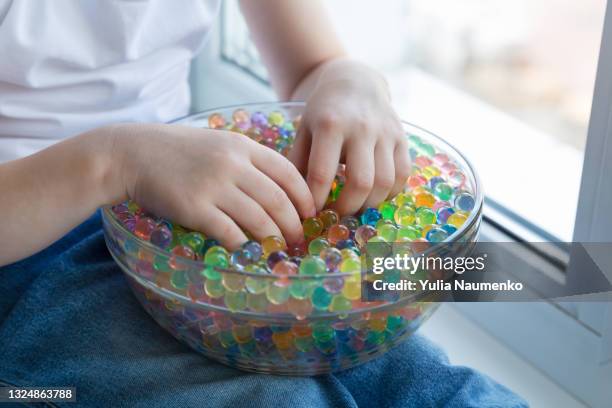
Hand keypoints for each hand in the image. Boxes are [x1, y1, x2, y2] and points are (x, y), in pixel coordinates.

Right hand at [110, 124, 314, 248]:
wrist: (132, 153)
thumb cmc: (176, 151)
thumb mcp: (217, 143)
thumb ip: (246, 160)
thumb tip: (276, 187)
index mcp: (242, 146)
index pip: (288, 172)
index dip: (304, 196)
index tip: (310, 213)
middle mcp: (232, 164)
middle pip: (279, 199)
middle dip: (294, 224)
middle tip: (298, 239)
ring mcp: (214, 185)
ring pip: (259, 219)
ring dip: (274, 239)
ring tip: (279, 249)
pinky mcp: (195, 207)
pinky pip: (230, 233)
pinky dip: (244, 246)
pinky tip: (249, 253)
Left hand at [288, 59, 409, 214]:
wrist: (355, 83)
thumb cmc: (324, 111)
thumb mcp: (304, 130)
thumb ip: (298, 163)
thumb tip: (294, 200)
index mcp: (330, 124)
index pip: (322, 174)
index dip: (316, 200)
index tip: (311, 213)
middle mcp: (362, 128)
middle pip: (361, 182)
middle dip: (347, 208)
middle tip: (336, 215)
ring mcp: (386, 133)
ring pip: (385, 182)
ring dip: (369, 204)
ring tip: (355, 207)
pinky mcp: (402, 138)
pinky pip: (402, 175)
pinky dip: (389, 193)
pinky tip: (374, 194)